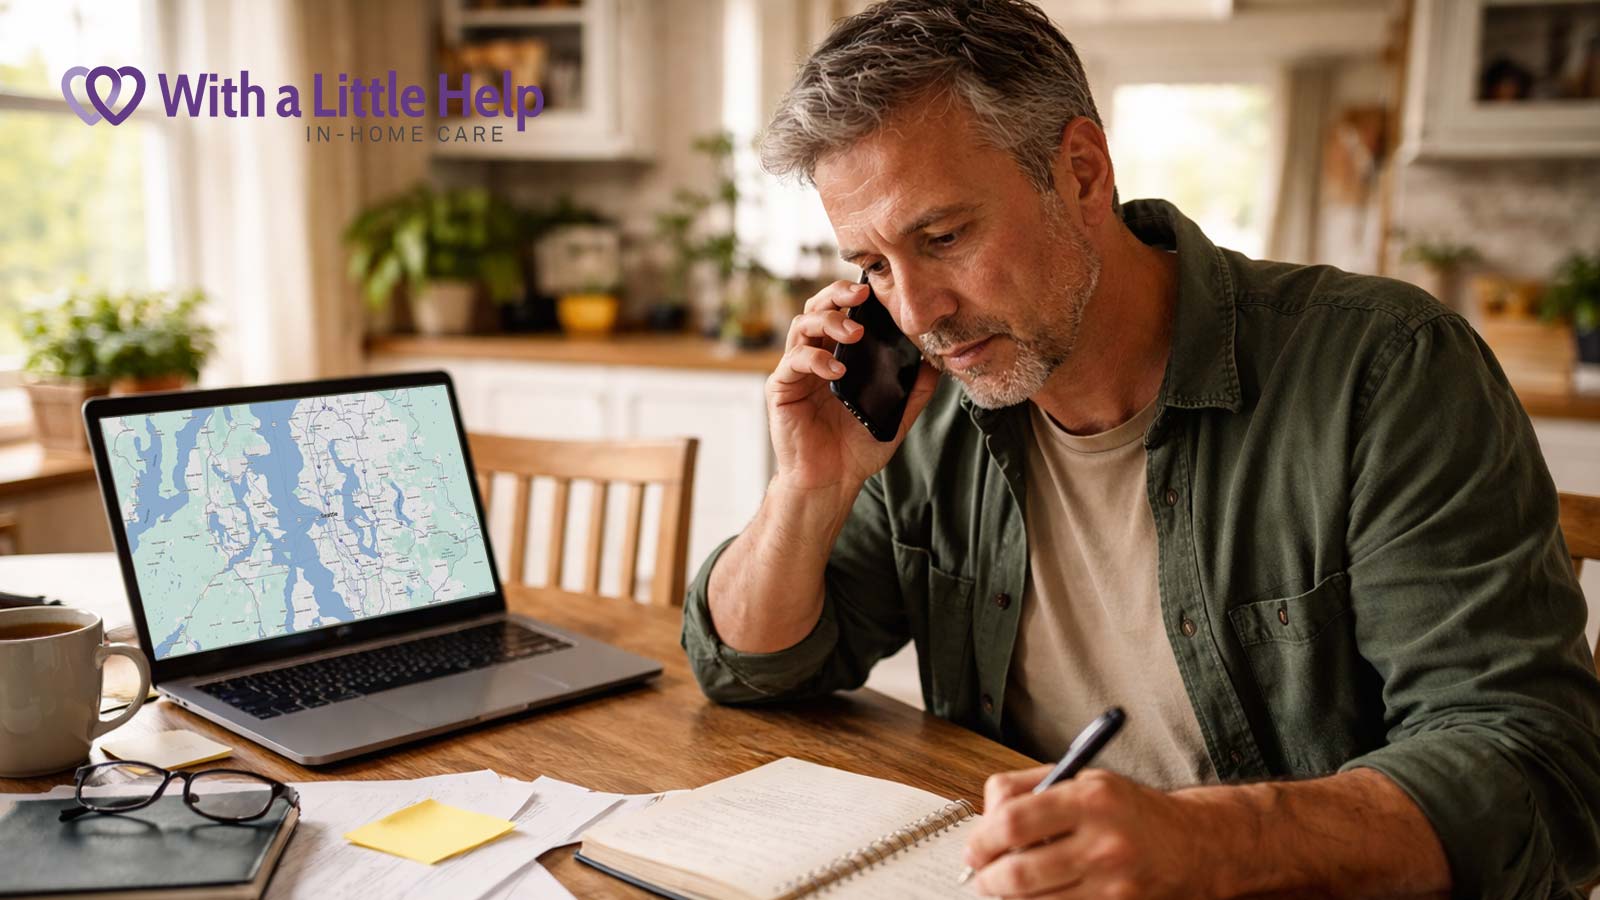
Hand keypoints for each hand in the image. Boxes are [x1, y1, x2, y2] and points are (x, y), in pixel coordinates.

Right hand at [767, 280, 938, 494]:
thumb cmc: (856, 449)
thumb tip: (936, 361)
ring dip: (828, 321)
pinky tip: (837, 370)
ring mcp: (796, 370)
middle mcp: (815, 356)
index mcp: (839, 355)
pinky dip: (815, 358)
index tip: (879, 288)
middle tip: (861, 295)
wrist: (830, 482)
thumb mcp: (895, 415)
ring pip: (803, 325)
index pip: (842, 311)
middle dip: (838, 294)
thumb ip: (914, 389)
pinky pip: (793, 361)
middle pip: (817, 307)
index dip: (855, 295)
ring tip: (854, 333)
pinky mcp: (781, 387)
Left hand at [963, 766, 1217, 898]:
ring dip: (1009, 898)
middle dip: (987, 879)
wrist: (1193, 846)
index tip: (975, 848)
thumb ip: (1029, 789)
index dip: (982, 840)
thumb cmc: (1129, 811)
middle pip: (1017, 872)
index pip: (1013, 822)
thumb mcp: (1085, 781)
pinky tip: (1040, 895)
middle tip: (982, 875)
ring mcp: (1112, 884)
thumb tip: (984, 818)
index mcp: (1090, 799)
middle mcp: (1103, 842)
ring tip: (1008, 886)